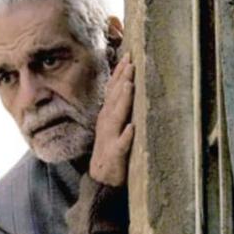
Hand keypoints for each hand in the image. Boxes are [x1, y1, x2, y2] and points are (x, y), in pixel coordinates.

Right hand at [89, 53, 134, 186]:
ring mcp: (110, 138)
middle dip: (122, 80)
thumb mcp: (113, 124)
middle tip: (130, 62)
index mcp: (107, 115)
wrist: (101, 177)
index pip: (113, 90)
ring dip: (122, 101)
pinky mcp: (116, 154)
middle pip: (115, 98)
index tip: (128, 56)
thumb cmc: (111, 148)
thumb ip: (119, 107)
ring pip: (116, 116)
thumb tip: (126, 84)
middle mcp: (107, 123)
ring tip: (129, 86)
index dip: (119, 73)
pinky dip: (126, 135)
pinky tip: (132, 127)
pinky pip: (121, 144)